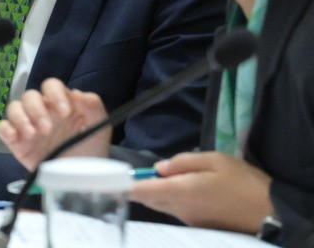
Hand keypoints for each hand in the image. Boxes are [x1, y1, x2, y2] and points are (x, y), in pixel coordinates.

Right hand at [0, 77, 110, 168]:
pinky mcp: (16, 142)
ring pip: (13, 108)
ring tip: (33, 135)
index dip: (55, 94)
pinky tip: (15, 137)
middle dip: (37, 110)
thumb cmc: (90, 146)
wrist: (83, 177)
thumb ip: (92, 104)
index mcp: (59, 102)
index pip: (51, 85)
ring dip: (21, 118)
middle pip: (29, 96)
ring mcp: (27, 125)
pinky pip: (2, 128)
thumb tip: (75, 94)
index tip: (65, 112)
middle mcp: (41, 111)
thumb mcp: (99, 124)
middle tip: (47, 129)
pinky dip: (5, 129)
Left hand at [130, 151, 272, 233]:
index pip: (141, 191)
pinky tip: (179, 188)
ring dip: (154, 193)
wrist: (269, 211)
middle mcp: (179, 208)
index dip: (124, 183)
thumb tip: (158, 167)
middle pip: (147, 199)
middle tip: (138, 172)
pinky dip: (168, 199)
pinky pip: (174, 210)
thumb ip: (182, 162)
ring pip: (160, 205)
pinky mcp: (197, 224)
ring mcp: (188, 219)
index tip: (114, 175)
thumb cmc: (242, 181)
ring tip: (160, 177)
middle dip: (139, 186)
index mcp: (180, 191)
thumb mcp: (214, 160)